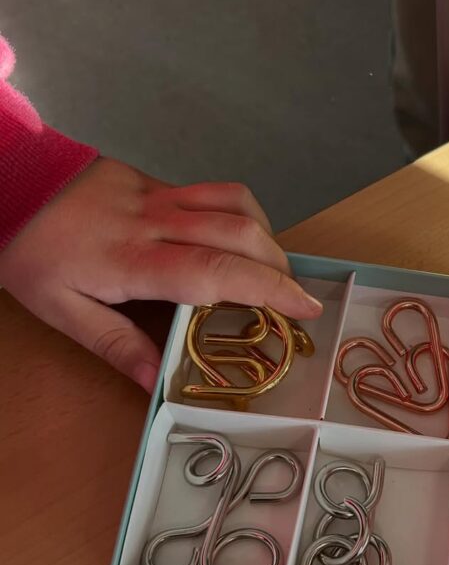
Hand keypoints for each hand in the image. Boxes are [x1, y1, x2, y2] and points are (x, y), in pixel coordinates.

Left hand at [0, 158, 321, 391]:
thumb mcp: (63, 311)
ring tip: (274, 271)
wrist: (12, 181)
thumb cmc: (34, 252)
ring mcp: (161, 195)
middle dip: (281, 267)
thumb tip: (160, 384)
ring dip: (268, 236)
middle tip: (296, 300)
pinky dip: (244, 216)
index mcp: (135, 260)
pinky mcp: (159, 181)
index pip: (216, 272)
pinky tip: (241, 240)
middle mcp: (158, 222)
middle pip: (240, 233)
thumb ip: (116, 345)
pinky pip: (217, 191)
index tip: (303, 310)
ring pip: (236, 203)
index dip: (268, 290)